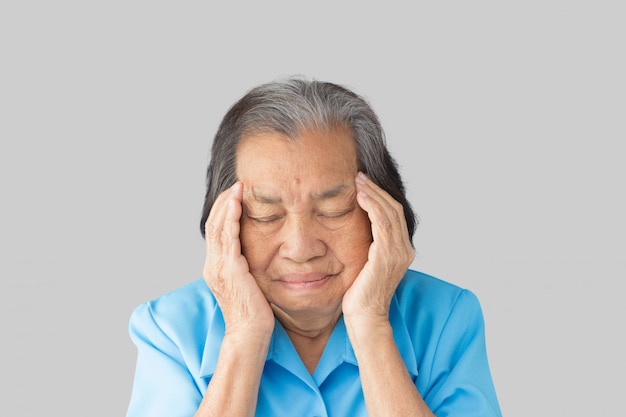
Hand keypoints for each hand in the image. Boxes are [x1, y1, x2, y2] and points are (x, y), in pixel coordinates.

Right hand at [203, 182, 274, 337]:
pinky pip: (227, 236)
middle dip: (223, 201)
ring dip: (227, 203)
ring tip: (238, 187)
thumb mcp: (248, 284)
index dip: (223, 210)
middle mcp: (212, 264)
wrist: (249, 334)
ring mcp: (218, 266)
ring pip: (217, 226)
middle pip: (213, 223)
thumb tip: (256, 254)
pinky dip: (231, 217)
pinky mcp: (229, 269)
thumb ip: (246, 267)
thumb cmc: (254, 313)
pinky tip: (238, 203)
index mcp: (216, 267)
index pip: (215, 231)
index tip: (235, 195)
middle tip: (236, 184)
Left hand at [342, 172, 414, 323]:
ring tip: (358, 181)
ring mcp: (397, 253)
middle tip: (360, 176)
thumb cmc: (360, 295)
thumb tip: (356, 229)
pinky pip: (382, 224)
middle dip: (376, 190)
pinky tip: (360, 197)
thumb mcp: (366, 265)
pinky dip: (372, 207)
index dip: (380, 197)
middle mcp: (404, 250)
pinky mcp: (386, 256)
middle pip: (394, 209)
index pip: (394, 215)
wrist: (365, 318)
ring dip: (373, 194)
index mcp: (401, 251)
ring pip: (389, 212)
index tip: (363, 184)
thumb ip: (368, 247)